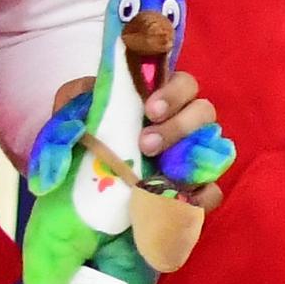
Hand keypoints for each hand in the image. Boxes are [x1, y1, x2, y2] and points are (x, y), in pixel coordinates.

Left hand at [43, 70, 226, 207]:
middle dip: (179, 126)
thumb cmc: (80, 146)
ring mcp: (190, 160)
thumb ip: (77, 98)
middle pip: (203, 112)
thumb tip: (91, 93)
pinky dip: (200, 196)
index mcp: (158, 101)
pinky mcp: (191, 193)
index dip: (174, 93)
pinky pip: (212, 192)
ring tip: (156, 175)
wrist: (74, 195)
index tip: (150, 110)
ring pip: (214, 149)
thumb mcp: (70, 116)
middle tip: (146, 145)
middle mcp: (181, 125)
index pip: (182, 84)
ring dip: (189, 159)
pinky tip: (176, 199)